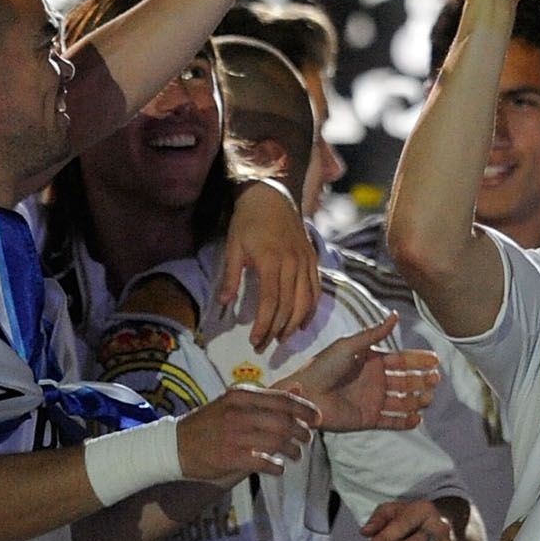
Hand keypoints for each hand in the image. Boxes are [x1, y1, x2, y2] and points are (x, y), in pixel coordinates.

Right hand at [173, 387, 320, 485]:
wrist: (174, 446)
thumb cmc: (209, 424)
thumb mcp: (235, 402)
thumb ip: (268, 398)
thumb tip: (300, 388)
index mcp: (241, 394)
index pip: (283, 399)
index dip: (305, 410)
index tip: (318, 418)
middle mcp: (239, 411)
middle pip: (284, 421)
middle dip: (302, 432)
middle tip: (307, 440)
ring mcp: (234, 434)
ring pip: (277, 441)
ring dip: (293, 451)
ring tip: (296, 456)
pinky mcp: (230, 457)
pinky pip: (263, 462)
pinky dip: (276, 467)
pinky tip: (278, 469)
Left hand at [218, 180, 319, 351]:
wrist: (272, 195)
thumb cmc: (249, 220)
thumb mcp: (233, 245)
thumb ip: (231, 275)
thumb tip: (223, 302)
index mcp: (271, 260)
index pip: (270, 301)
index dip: (264, 324)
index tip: (255, 340)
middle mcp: (293, 263)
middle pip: (289, 305)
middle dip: (277, 330)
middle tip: (265, 346)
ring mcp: (305, 261)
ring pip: (305, 301)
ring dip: (295, 323)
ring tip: (283, 338)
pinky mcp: (312, 259)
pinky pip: (316, 289)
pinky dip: (311, 309)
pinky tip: (303, 323)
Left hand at [279, 312, 443, 432]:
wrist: (304, 394)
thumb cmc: (322, 367)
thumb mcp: (349, 346)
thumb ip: (374, 333)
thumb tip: (395, 315)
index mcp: (371, 361)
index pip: (401, 361)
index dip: (418, 360)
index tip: (435, 360)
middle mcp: (375, 381)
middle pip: (406, 381)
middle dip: (422, 380)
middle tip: (435, 380)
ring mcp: (373, 401)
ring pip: (403, 401)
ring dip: (417, 400)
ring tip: (427, 398)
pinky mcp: (368, 419)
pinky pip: (392, 422)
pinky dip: (406, 422)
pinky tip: (418, 418)